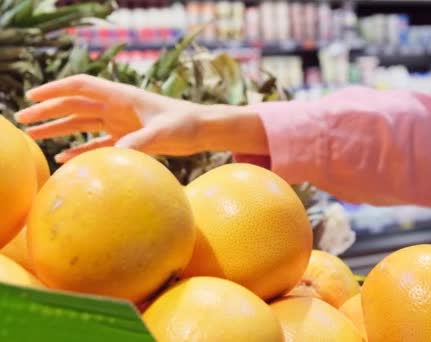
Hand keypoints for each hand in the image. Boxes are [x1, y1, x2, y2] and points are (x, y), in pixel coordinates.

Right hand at [16, 75, 267, 162]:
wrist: (203, 130)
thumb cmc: (186, 124)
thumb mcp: (163, 132)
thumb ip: (140, 141)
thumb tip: (117, 154)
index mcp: (122, 96)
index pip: (81, 86)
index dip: (55, 89)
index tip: (32, 95)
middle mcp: (117, 107)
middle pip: (75, 104)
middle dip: (48, 110)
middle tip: (22, 118)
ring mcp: (121, 122)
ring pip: (82, 123)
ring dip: (59, 129)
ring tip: (34, 136)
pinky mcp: (129, 137)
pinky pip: (98, 143)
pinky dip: (81, 149)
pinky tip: (64, 158)